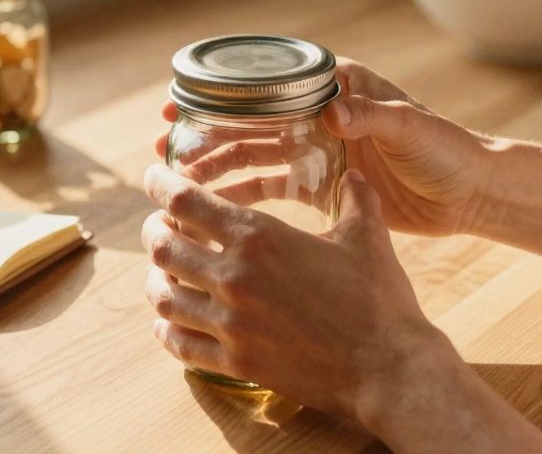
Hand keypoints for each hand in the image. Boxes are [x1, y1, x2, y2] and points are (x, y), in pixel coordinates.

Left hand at [141, 164, 456, 421]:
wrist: (387, 368)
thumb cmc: (379, 300)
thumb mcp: (367, 237)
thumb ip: (356, 198)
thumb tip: (354, 174)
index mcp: (259, 237)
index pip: (185, 202)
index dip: (161, 185)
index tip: (154, 178)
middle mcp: (234, 277)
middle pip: (164, 247)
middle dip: (155, 232)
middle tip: (160, 226)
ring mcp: (230, 324)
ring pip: (163, 296)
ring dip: (156, 279)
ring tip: (162, 272)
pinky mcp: (235, 361)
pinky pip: (180, 343)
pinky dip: (167, 328)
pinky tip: (169, 321)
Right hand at [155, 57, 489, 236]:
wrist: (471, 195)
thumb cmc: (448, 151)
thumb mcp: (411, 127)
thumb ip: (373, 115)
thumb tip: (333, 108)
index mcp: (339, 87)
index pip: (271, 83)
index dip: (225, 92)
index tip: (184, 100)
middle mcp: (321, 114)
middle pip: (252, 119)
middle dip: (208, 131)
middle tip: (167, 146)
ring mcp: (318, 150)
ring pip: (255, 154)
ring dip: (218, 164)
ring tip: (179, 178)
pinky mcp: (321, 185)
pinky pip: (273, 186)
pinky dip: (242, 194)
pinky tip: (212, 204)